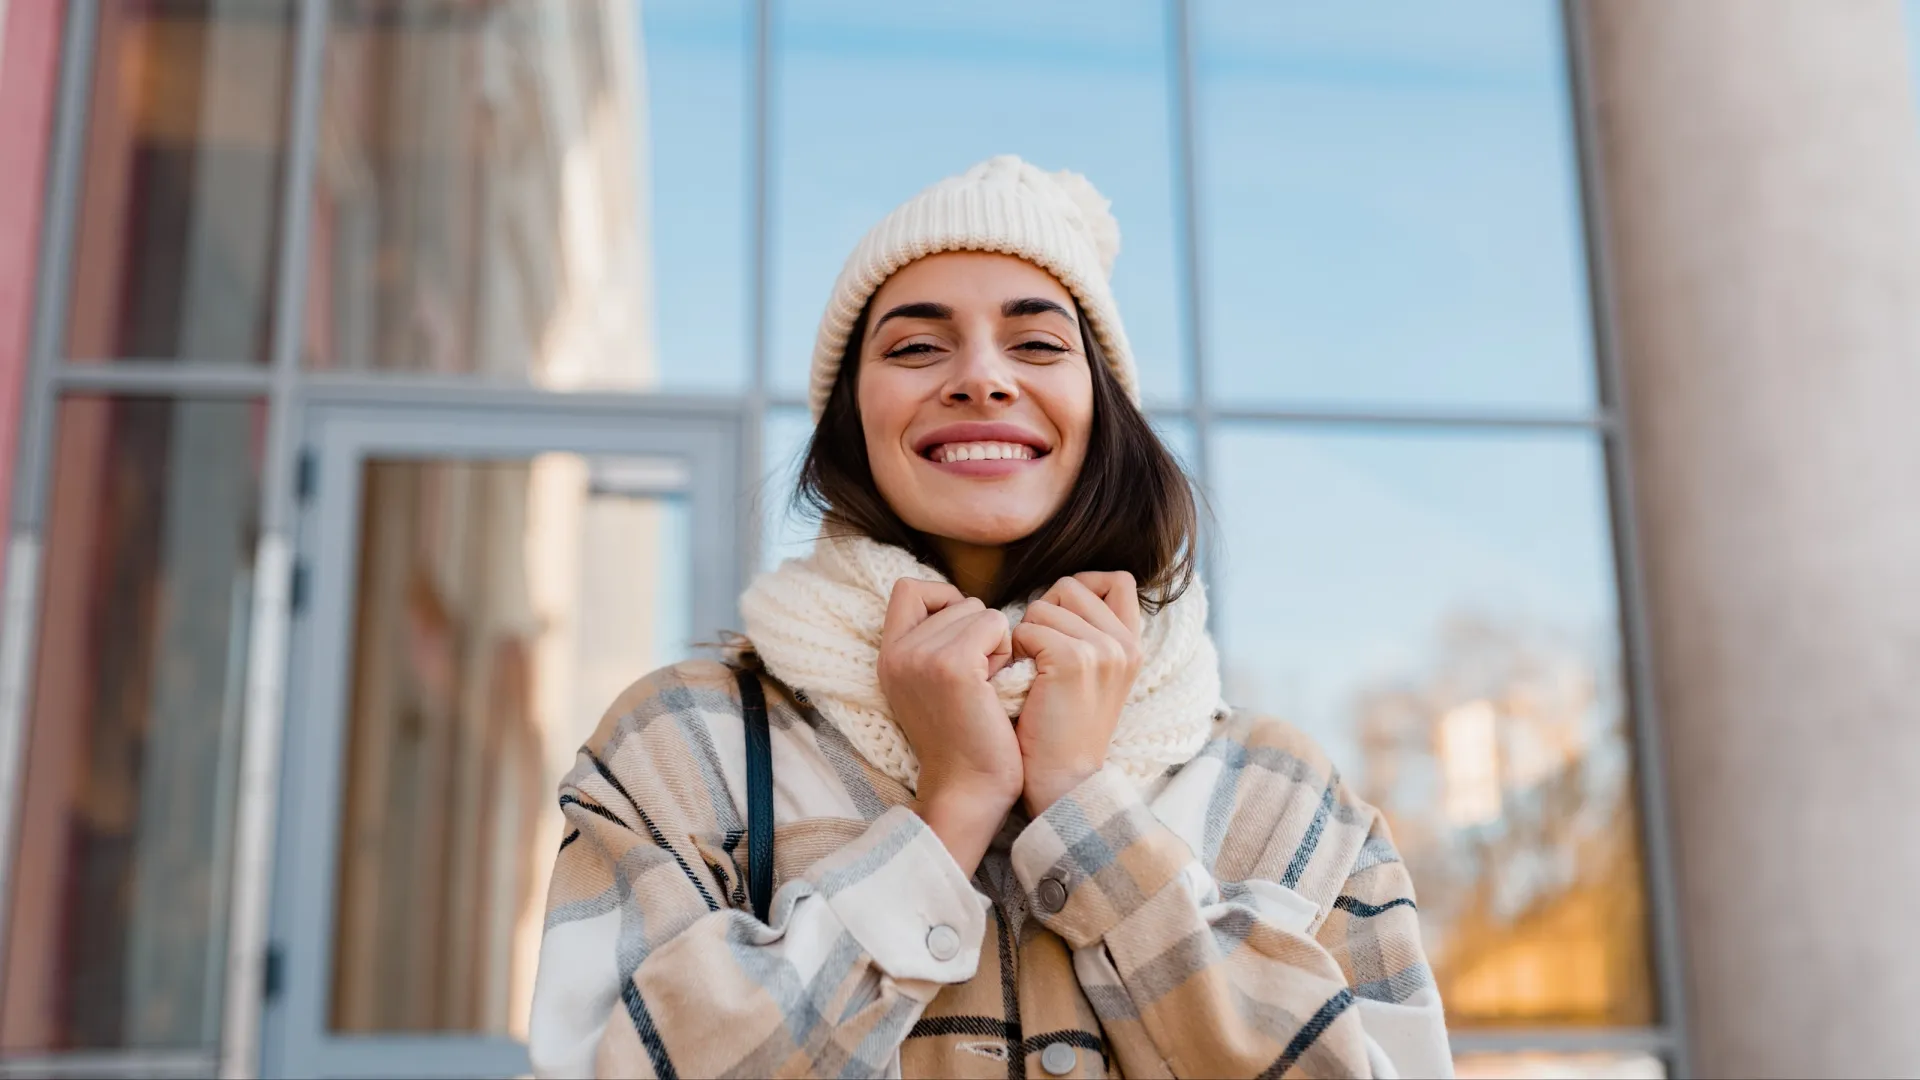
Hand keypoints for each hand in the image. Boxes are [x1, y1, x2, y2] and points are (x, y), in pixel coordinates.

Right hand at [876, 579, 1022, 873]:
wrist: (969, 790)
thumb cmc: (966, 741)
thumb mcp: (930, 686)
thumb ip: (932, 645)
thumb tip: (963, 604)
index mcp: (888, 657)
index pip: (908, 588)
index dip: (943, 599)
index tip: (962, 637)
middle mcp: (898, 653)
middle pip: (956, 600)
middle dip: (978, 632)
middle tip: (978, 680)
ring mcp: (922, 657)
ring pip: (979, 610)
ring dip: (994, 643)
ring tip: (986, 686)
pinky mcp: (952, 665)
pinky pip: (995, 624)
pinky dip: (1005, 651)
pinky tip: (996, 687)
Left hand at [1012, 572, 1143, 815]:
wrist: (1061, 782)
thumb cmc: (1060, 730)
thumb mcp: (1091, 677)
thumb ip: (1087, 634)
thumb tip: (1057, 593)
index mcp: (1133, 645)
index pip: (1118, 579)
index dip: (1082, 586)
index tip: (1060, 617)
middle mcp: (1125, 644)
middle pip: (1071, 586)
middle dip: (1044, 612)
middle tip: (1039, 656)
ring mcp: (1103, 650)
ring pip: (1043, 605)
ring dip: (1025, 635)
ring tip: (1032, 675)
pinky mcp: (1074, 660)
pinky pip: (1027, 629)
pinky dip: (1015, 653)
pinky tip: (1024, 683)